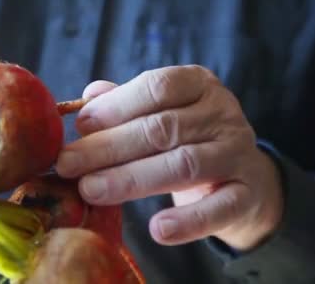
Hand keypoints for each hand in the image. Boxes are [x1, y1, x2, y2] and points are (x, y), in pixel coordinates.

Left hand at [56, 66, 283, 250]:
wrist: (246, 176)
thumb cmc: (187, 138)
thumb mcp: (161, 112)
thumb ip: (124, 103)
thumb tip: (86, 99)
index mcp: (198, 84)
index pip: (157, 87)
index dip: (116, 106)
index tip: (81, 125)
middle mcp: (222, 114)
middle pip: (162, 129)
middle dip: (108, 147)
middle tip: (67, 164)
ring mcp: (238, 154)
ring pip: (183, 165)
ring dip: (130, 179)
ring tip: (91, 190)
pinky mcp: (247, 195)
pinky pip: (219, 209)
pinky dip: (189, 221)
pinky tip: (158, 230)